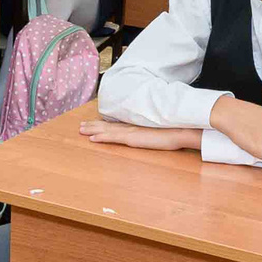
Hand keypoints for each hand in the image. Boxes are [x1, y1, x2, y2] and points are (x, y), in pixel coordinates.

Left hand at [77, 119, 202, 150]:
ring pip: (107, 130)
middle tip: (80, 126)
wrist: (180, 131)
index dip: (104, 123)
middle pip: (108, 125)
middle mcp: (132, 127)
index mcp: (137, 125)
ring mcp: (131, 132)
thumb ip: (151, 133)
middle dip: (93, 125)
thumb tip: (150, 135)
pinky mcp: (133, 138)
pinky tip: (92, 139)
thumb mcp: (160, 132)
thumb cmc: (173, 132)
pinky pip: (114, 138)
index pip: (117, 124)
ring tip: (81, 130)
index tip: (93, 122)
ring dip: (93, 130)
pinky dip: (102, 137)